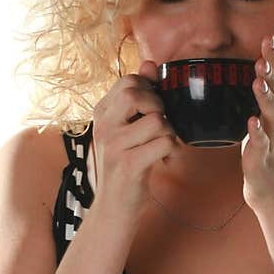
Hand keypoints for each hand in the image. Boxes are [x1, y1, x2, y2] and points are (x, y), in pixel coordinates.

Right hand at [90, 60, 178, 221]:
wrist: (112, 209)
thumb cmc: (124, 166)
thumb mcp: (125, 128)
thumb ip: (137, 97)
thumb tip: (150, 64)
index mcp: (101, 113)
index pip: (129, 81)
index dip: (150, 90)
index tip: (154, 110)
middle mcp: (103, 126)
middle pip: (138, 93)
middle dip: (159, 106)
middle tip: (160, 126)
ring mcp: (114, 145)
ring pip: (157, 120)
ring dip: (170, 133)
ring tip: (163, 146)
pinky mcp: (129, 165)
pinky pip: (165, 143)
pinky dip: (172, 151)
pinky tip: (164, 160)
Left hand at [240, 33, 273, 211]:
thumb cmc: (271, 150)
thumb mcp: (273, 116)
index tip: (270, 37)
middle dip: (272, 72)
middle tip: (265, 53)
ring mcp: (271, 139)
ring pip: (270, 115)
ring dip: (265, 97)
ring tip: (258, 81)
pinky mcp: (261, 158)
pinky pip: (260, 143)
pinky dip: (257, 133)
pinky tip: (252, 122)